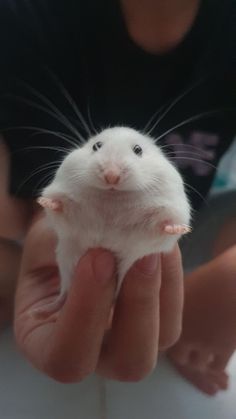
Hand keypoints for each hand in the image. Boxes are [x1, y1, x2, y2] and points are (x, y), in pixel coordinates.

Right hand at [14, 211, 183, 382]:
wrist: (70, 231)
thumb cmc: (50, 242)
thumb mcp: (45, 242)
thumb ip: (68, 248)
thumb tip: (111, 237)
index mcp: (47, 342)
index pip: (67, 357)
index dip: (86, 313)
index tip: (95, 257)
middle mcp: (94, 351)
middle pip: (130, 363)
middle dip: (139, 305)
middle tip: (139, 254)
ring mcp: (129, 336)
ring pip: (164, 337)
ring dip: (162, 288)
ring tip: (153, 244)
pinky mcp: (156, 315)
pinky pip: (174, 306)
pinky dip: (172, 272)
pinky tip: (162, 242)